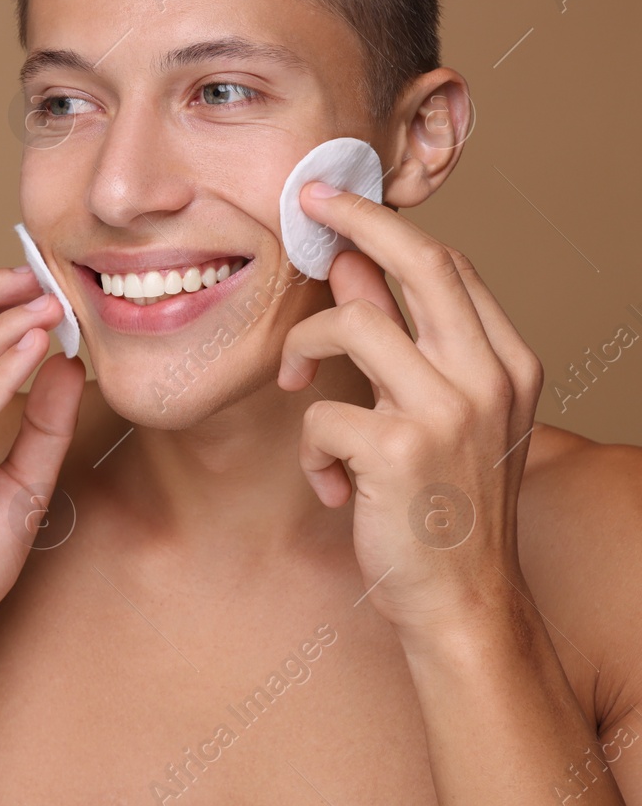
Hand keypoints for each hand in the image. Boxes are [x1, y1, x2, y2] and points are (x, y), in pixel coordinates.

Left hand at [277, 182, 544, 641]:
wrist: (464, 603)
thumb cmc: (443, 508)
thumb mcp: (437, 415)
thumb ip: (401, 341)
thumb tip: (351, 264)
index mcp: (506, 363)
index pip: (447, 265)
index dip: (384, 225)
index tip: (334, 202)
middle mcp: (488, 376)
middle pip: (417, 263)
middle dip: (353, 221)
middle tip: (302, 205)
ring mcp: (449, 409)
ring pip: (348, 326)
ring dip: (302, 353)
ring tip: (299, 393)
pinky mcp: (398, 448)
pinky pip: (318, 414)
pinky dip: (310, 450)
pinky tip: (335, 487)